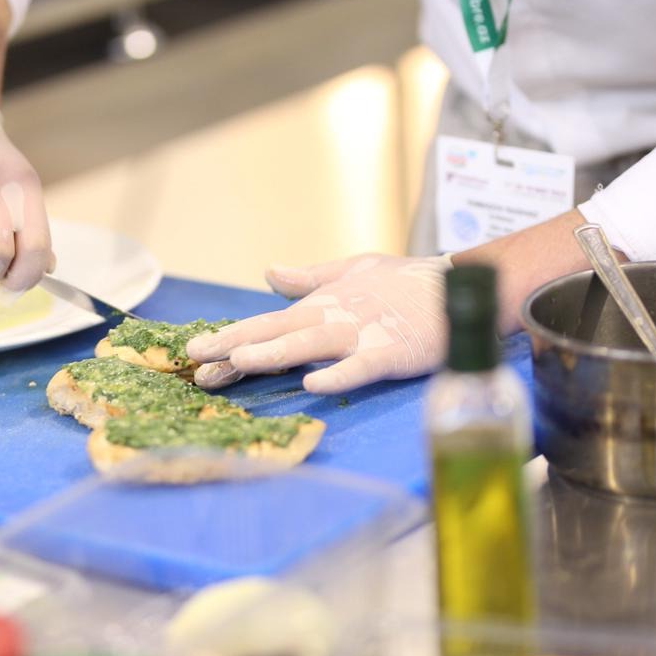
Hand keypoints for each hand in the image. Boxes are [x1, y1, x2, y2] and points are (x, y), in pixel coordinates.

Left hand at [187, 254, 453, 393]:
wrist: (460, 288)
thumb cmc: (408, 283)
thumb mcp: (354, 271)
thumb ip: (310, 278)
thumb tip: (269, 272)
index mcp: (322, 302)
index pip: (268, 321)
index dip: (231, 335)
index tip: (194, 351)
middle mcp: (334, 316)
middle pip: (278, 331)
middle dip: (236, 345)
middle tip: (198, 360)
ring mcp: (362, 333)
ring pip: (311, 343)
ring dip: (275, 352)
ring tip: (241, 361)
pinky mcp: (392, 351)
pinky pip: (362, 365)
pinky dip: (339, 373)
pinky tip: (314, 384)